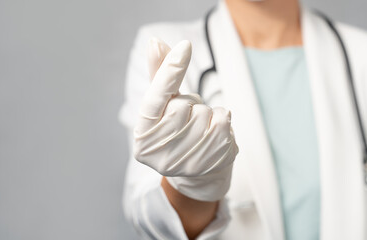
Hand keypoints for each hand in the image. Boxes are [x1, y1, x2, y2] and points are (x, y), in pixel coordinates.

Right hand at [133, 38, 238, 200]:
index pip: (156, 96)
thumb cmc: (176, 130)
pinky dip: (223, 120)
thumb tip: (155, 42)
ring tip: (200, 128)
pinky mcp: (211, 162)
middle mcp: (159, 151)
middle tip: (188, 118)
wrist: (197, 172)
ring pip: (204, 112)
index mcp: (143, 134)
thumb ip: (160, 75)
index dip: (170, 70)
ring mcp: (186, 160)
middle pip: (183, 105)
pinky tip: (215, 133)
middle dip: (189, 103)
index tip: (186, 45)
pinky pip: (223, 121)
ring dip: (206, 113)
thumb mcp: (164, 104)